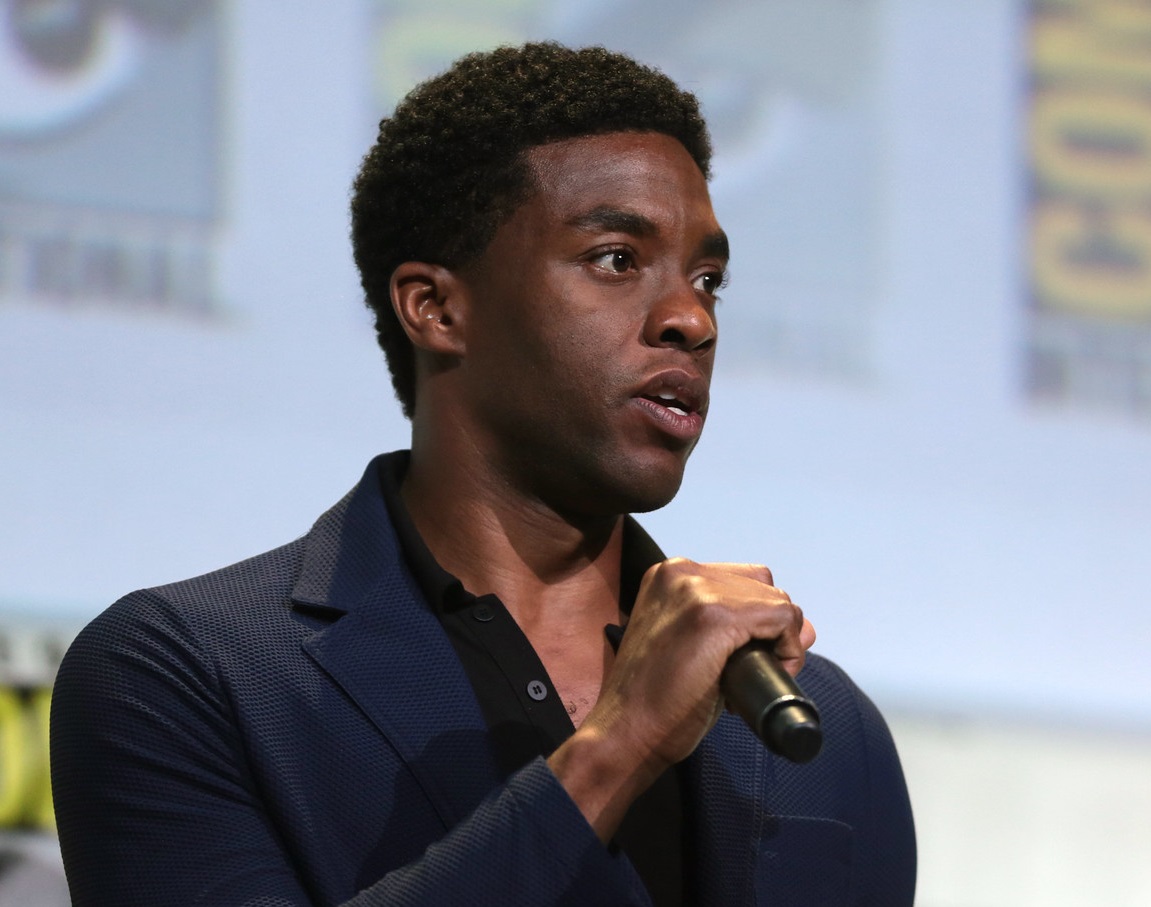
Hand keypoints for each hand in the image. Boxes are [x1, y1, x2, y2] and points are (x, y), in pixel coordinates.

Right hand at [547, 558, 815, 840]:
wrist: (626, 732)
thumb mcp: (694, 648)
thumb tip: (806, 628)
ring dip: (781, 640)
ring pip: (777, 601)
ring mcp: (696, 590)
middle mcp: (679, 571)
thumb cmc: (654, 699)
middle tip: (748, 670)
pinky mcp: (714, 616)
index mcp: (668, 575)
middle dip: (771, 627)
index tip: (737, 658)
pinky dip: (789, 649)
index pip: (740, 580)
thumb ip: (737, 627)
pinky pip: (783, 618)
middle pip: (763, 585)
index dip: (754, 619)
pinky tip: (767, 673)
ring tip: (750, 677)